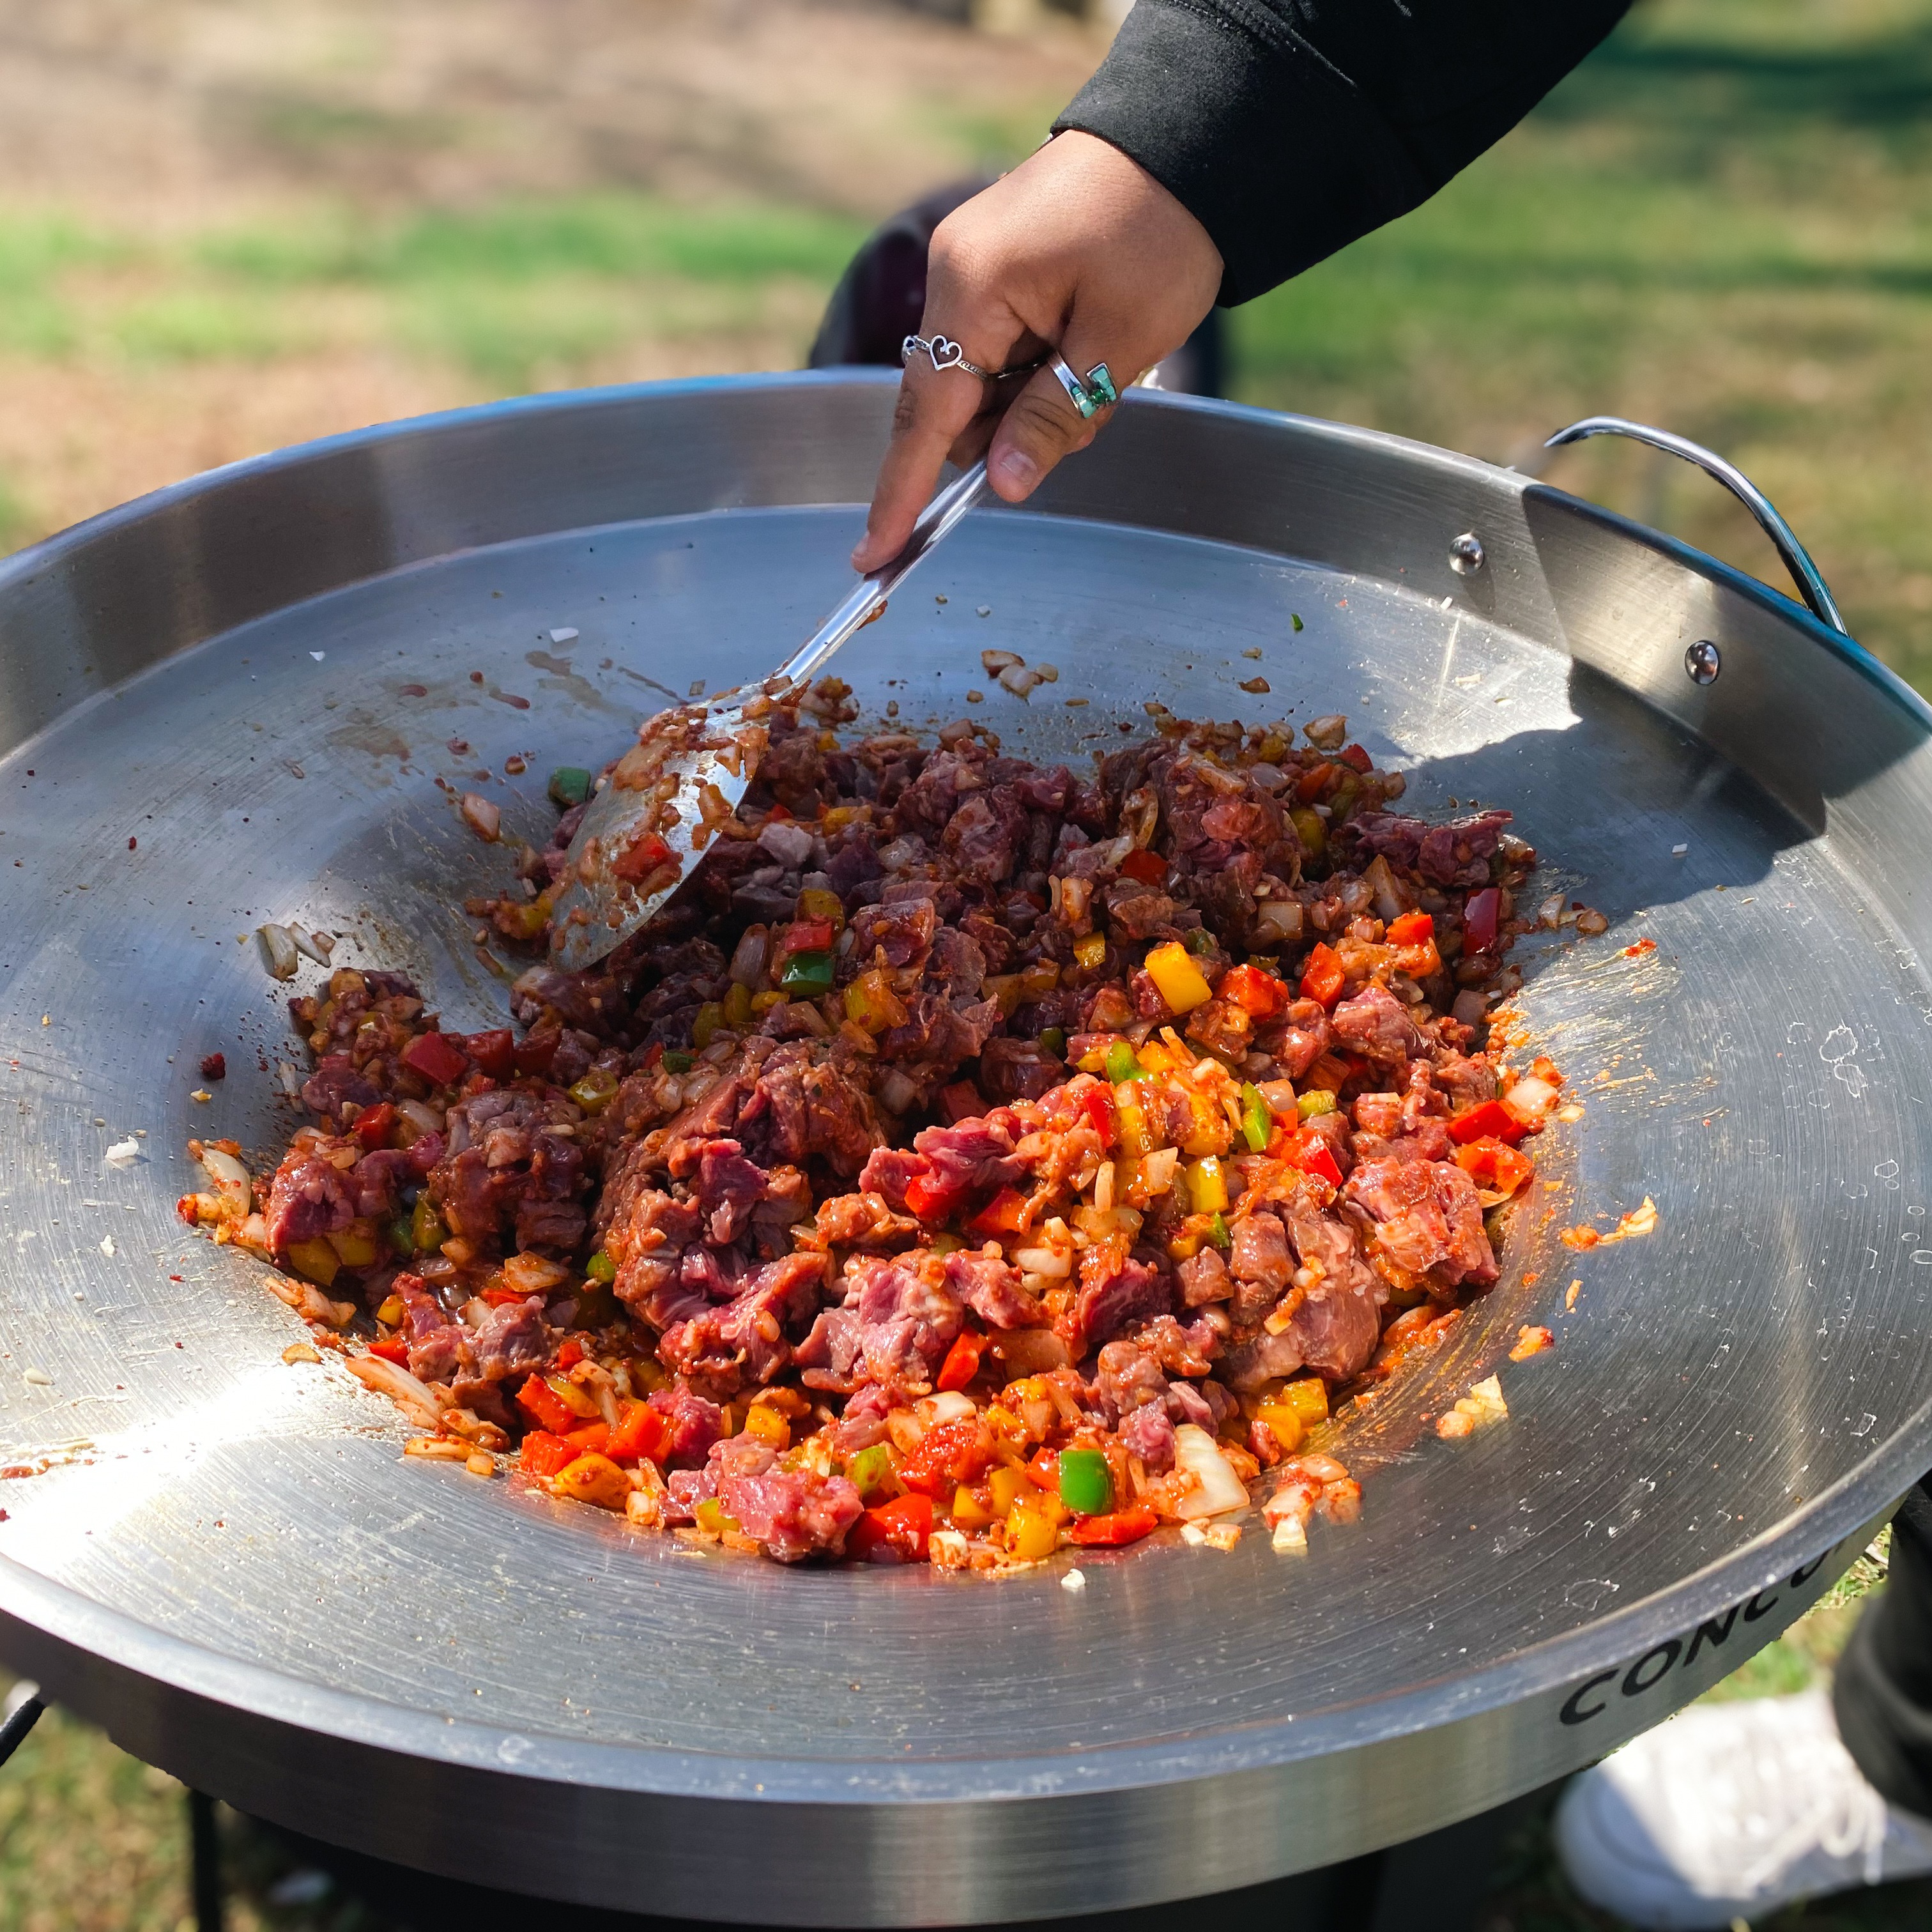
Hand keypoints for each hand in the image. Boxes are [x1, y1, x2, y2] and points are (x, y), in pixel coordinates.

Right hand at [850, 131, 1222, 571]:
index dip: (903, 492)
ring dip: (1039, 397)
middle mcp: (955, 273)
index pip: (925, 416)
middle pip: (952, 404)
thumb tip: (999, 483)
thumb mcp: (1119, 341)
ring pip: (982, 382)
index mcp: (974, 287)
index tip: (875, 553)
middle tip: (1093, 399)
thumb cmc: (1161, 226)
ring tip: (1107, 358)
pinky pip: (1000, 347)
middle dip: (1013, 430)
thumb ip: (1052, 418)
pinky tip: (1089, 342)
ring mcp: (972, 266)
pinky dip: (1042, 366)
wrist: (1190, 140)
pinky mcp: (995, 265)